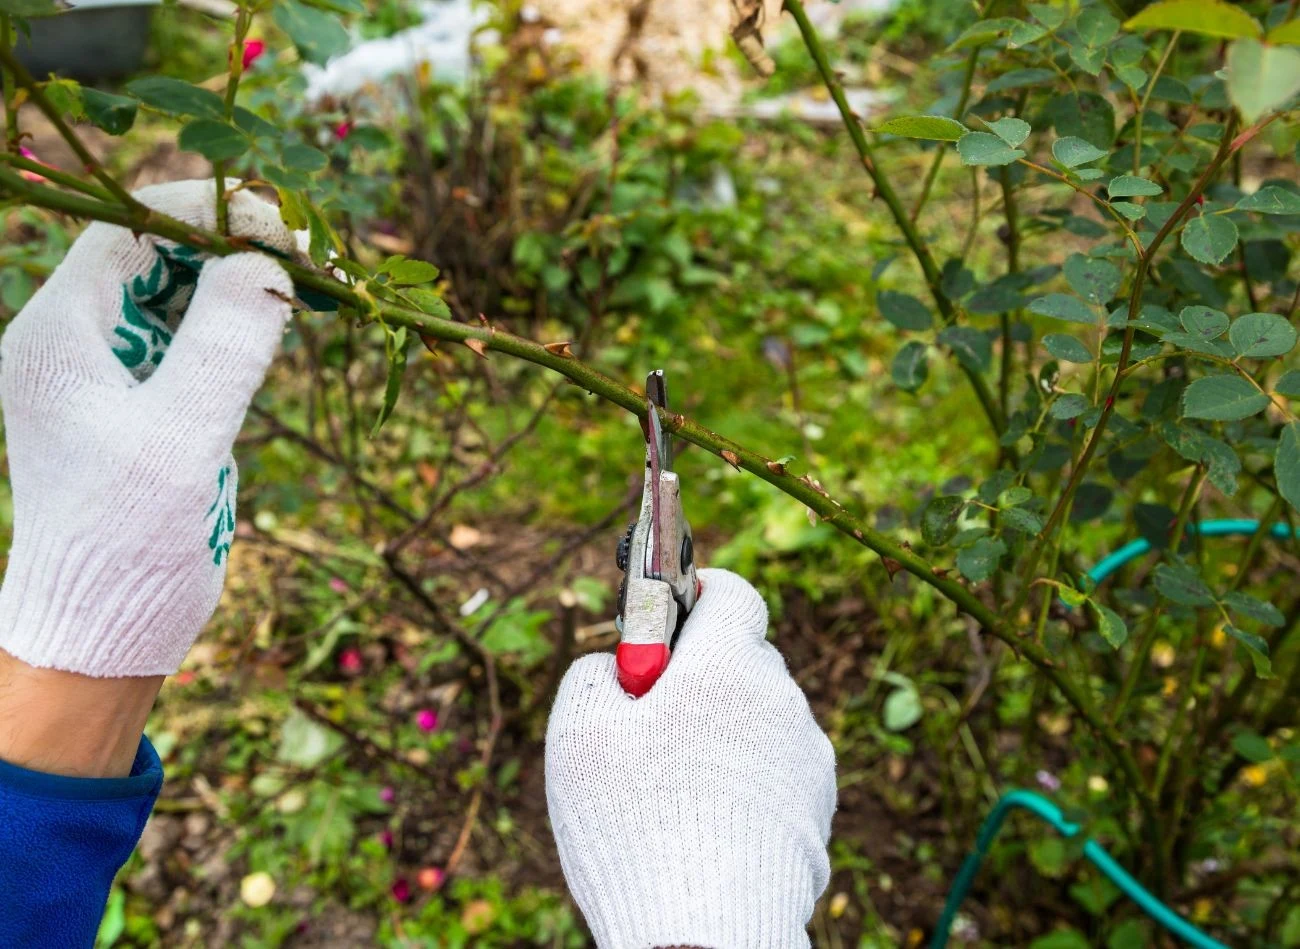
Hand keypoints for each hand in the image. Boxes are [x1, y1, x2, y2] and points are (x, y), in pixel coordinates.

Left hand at [0, 180, 293, 679]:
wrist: (108, 623)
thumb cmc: (128, 538)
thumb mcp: (181, 438)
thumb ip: (223, 345)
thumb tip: (268, 262)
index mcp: (60, 334)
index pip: (131, 230)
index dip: (209, 212)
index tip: (287, 227)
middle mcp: (79, 339)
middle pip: (159, 252)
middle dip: (235, 243)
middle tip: (315, 258)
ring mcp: (115, 370)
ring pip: (183, 290)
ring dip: (246, 280)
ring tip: (314, 286)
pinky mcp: (151, 402)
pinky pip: (198, 335)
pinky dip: (244, 321)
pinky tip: (287, 324)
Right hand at [545, 569, 835, 948]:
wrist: (704, 932)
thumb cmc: (634, 823)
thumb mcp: (578, 732)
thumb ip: (596, 671)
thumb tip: (619, 667)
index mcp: (728, 665)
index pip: (732, 592)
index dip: (696, 596)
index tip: (664, 625)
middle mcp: (781, 700)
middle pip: (742, 658)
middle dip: (700, 675)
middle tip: (649, 721)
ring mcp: (808, 758)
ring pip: (759, 718)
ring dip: (723, 731)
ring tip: (674, 790)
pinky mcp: (817, 810)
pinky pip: (776, 771)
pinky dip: (746, 781)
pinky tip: (706, 823)